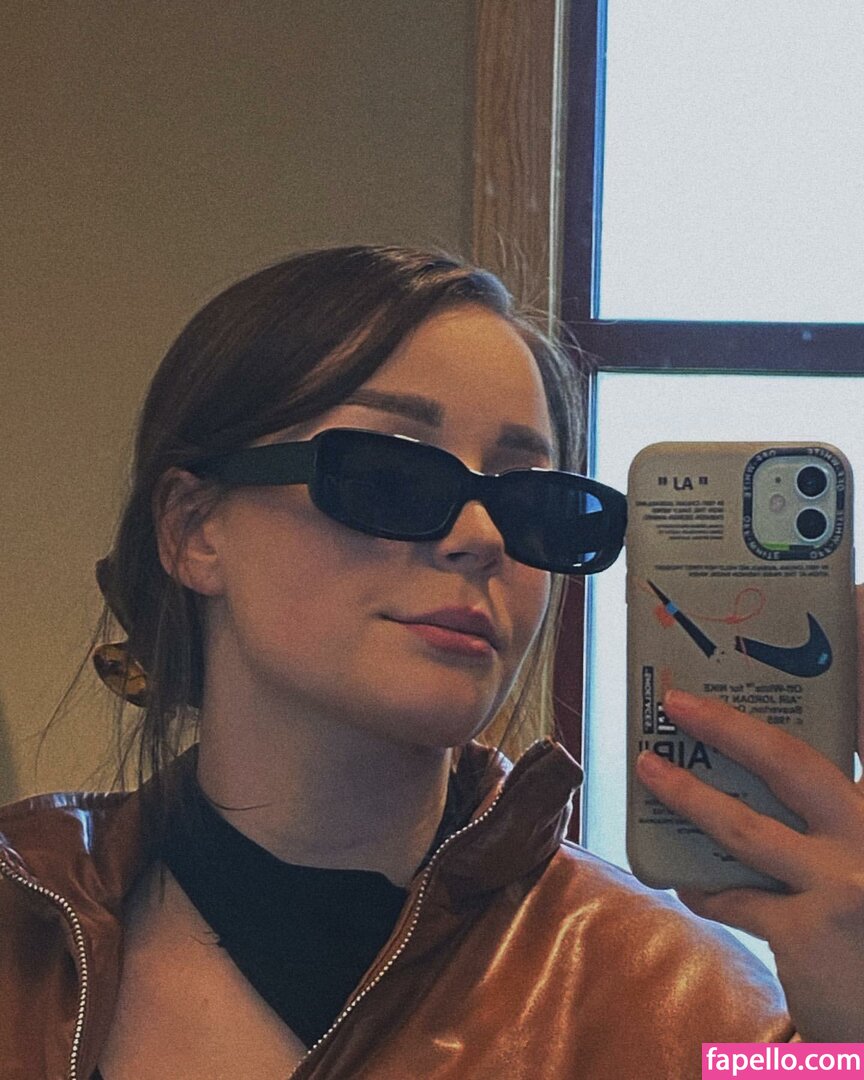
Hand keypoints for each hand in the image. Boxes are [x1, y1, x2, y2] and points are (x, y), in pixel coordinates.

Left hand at [634, 587, 863, 1041]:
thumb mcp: (861, 843)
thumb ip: (833, 805)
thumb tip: (757, 754)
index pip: (860, 716)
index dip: (862, 650)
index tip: (845, 600)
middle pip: (792, 762)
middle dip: (726, 726)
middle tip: (675, 699)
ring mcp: (847, 882)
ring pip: (742, 826)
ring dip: (686, 795)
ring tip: (646, 768)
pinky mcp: (808, 933)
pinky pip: (732, 894)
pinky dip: (705, 886)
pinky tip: (689, 882)